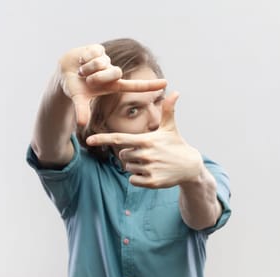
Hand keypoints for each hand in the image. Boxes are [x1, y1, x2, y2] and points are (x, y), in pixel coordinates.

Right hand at [58, 44, 166, 125]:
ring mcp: (107, 60)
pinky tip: (81, 60)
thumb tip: (80, 123)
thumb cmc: (75, 88)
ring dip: (88, 68)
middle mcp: (113, 72)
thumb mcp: (80, 100)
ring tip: (82, 71)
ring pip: (102, 62)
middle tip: (87, 80)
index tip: (165, 83)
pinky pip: (94, 52)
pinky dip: (84, 58)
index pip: (135, 86)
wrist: (64, 73)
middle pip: (115, 72)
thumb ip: (82, 110)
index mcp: (114, 85)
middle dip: (98, 76)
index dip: (150, 85)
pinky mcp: (99, 49)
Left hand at [86, 92, 204, 187]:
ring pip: (128, 168)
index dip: (102, 139)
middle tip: (146, 154)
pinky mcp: (152, 182)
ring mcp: (149, 168)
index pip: (119, 139)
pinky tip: (151, 173)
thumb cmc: (176, 144)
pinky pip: (133, 180)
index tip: (88, 140)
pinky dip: (138, 178)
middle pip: (123, 155)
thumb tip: (175, 91)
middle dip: (130, 155)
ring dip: (136, 166)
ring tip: (152, 163)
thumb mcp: (170, 128)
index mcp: (146, 140)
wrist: (190, 166)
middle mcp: (146, 154)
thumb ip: (168, 110)